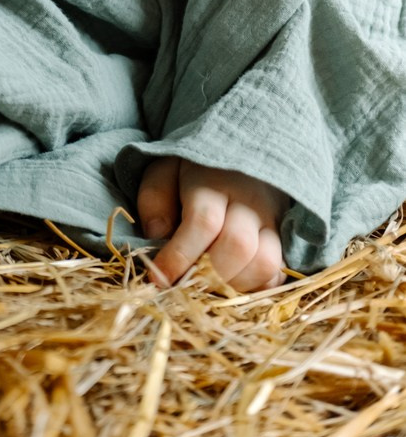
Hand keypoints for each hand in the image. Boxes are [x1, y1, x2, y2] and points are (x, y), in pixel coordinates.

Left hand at [137, 155, 288, 291]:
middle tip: (187, 284)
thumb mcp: (164, 171)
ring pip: (264, 262)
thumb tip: (157, 234)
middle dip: (209, 274)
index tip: (159, 278)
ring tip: (209, 285)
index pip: (203, 222)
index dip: (180, 256)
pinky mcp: (281, 236)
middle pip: (238, 246)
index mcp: (213, 181)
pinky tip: (233, 283)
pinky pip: (278, 270)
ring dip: (234, 283)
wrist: (238, 150)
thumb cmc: (192, 168)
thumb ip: (155, 198)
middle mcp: (248, 200)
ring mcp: (270, 219)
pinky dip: (257, 286)